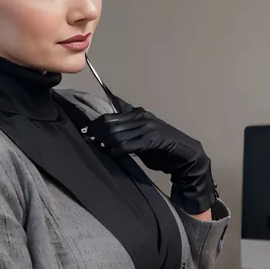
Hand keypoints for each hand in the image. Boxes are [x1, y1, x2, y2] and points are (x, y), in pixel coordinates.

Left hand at [84, 102, 217, 214]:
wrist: (183, 155)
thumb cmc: (160, 147)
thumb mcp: (139, 137)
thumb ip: (125, 132)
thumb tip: (104, 135)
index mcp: (136, 113)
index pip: (109, 115)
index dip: (95, 124)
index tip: (86, 133)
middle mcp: (140, 116)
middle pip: (109, 122)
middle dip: (96, 133)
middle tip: (89, 142)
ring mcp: (146, 126)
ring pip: (116, 133)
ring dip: (105, 143)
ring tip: (99, 148)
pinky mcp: (151, 139)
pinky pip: (127, 144)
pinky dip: (117, 150)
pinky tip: (112, 154)